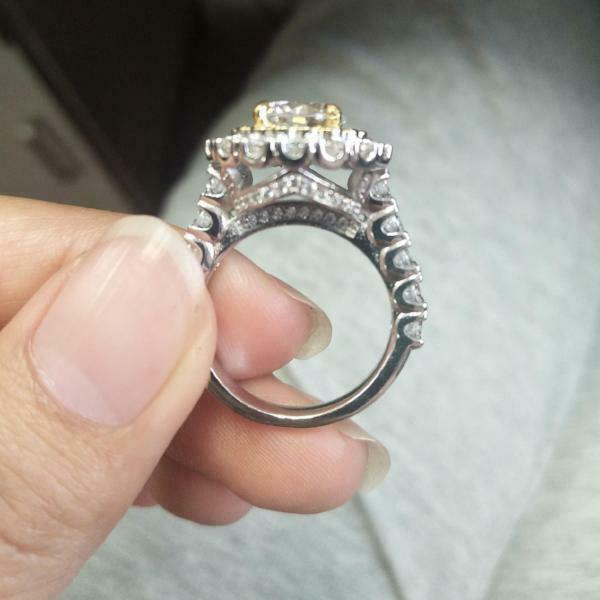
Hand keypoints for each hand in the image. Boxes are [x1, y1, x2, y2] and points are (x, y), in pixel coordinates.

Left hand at [0, 197, 388, 597]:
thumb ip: (42, 419)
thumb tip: (157, 280)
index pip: (57, 251)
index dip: (179, 276)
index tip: (275, 325)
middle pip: (103, 318)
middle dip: (225, 367)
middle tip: (311, 408)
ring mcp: (12, 412)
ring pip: (125, 380)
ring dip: (228, 422)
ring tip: (306, 461)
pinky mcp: (29, 459)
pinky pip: (115, 432)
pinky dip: (184, 455)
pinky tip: (230, 476)